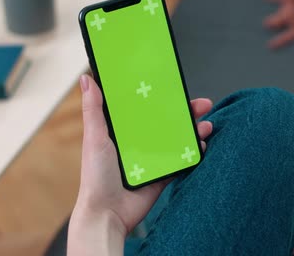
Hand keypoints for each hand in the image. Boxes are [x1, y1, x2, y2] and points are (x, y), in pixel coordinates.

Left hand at [71, 74, 212, 240]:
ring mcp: (152, 159)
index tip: (175, 87)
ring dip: (193, 131)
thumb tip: (87, 79)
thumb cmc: (95, 177)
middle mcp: (138, 143)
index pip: (144, 108)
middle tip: (201, 105)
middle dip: (185, 113)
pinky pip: (181, 161)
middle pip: (166, 122)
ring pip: (177, 140)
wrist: (107, 214)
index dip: (161, 97)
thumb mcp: (95, 138)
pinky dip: (193, 153)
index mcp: (121, 131)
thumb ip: (93, 110)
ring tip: (206, 126)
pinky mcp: (162, 175)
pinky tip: (202, 146)